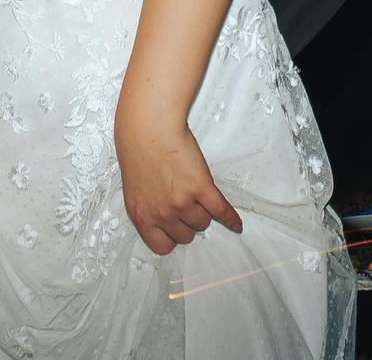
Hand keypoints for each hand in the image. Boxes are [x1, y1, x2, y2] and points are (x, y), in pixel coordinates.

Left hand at [116, 107, 242, 255]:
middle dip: (187, 221)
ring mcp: (182, 202)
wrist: (148, 126)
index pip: (162, 246)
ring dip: (202, 210)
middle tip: (184, 201)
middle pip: (186, 235)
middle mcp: (161, 213)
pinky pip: (220, 210)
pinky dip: (231, 218)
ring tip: (194, 190)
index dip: (171, 236)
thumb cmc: (137, 149)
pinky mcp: (200, 187)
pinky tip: (236, 223)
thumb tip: (162, 215)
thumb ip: (149, 206)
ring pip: (202, 221)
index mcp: (142, 216)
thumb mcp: (135, 188)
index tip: (174, 229)